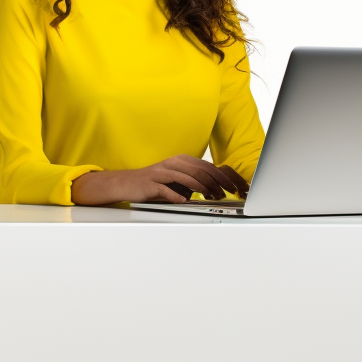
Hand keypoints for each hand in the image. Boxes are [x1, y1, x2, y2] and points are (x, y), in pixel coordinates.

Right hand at [71, 155, 250, 205]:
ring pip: (187, 177)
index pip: (207, 166)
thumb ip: (195, 182)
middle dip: (217, 182)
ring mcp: (162, 172)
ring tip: (211, 197)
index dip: (223, 177)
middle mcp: (173, 163)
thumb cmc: (155, 183)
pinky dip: (177, 195)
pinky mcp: (151, 183)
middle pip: (200, 170)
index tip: (235, 187)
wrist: (127, 183)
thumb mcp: (177, 180)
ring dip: (202, 188)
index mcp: (182, 161)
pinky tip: (184, 201)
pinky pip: (166, 188)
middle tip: (226, 194)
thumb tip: (217, 189)